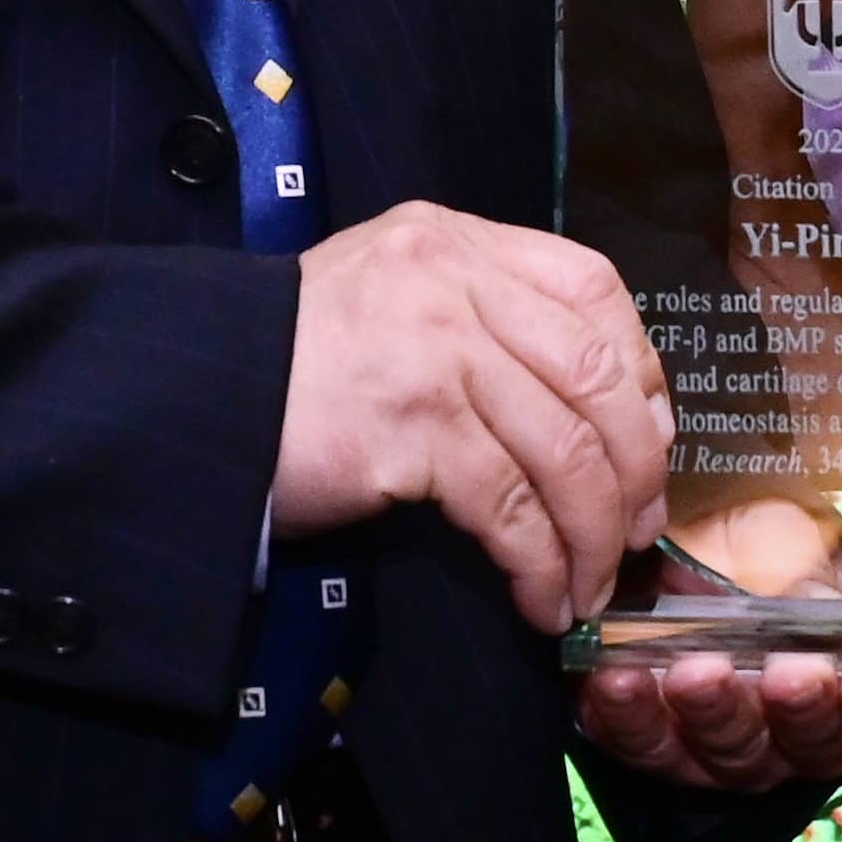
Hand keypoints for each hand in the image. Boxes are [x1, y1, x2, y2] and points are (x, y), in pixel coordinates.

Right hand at [271, 202, 670, 630]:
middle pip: (596, 374)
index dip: (641, 371)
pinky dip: (540, 563)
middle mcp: (454, 280)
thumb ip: (478, 321)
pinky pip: (510, 506)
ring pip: (564, 448)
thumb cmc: (291, 364)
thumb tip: (592, 410)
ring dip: (592, 534)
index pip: (592, 287)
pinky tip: (540, 598)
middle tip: (636, 530)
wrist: (191, 396)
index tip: (650, 443)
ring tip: (587, 585)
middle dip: (633, 466)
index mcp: (455, 242)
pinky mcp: (410, 426)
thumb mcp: (390, 300)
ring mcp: (434, 349)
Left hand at [573, 535, 841, 794]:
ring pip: (729, 755)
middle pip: (809, 744)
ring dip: (712, 713)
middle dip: (797, 709)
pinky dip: (628, 714)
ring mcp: (726, 749)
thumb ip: (815, 585)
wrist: (671, 537)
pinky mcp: (653, 745)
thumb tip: (824, 611)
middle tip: (787, 675)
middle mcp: (798, 732)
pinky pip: (641, 745)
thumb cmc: (753, 541)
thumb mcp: (795, 544)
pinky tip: (616, 678)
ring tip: (691, 673)